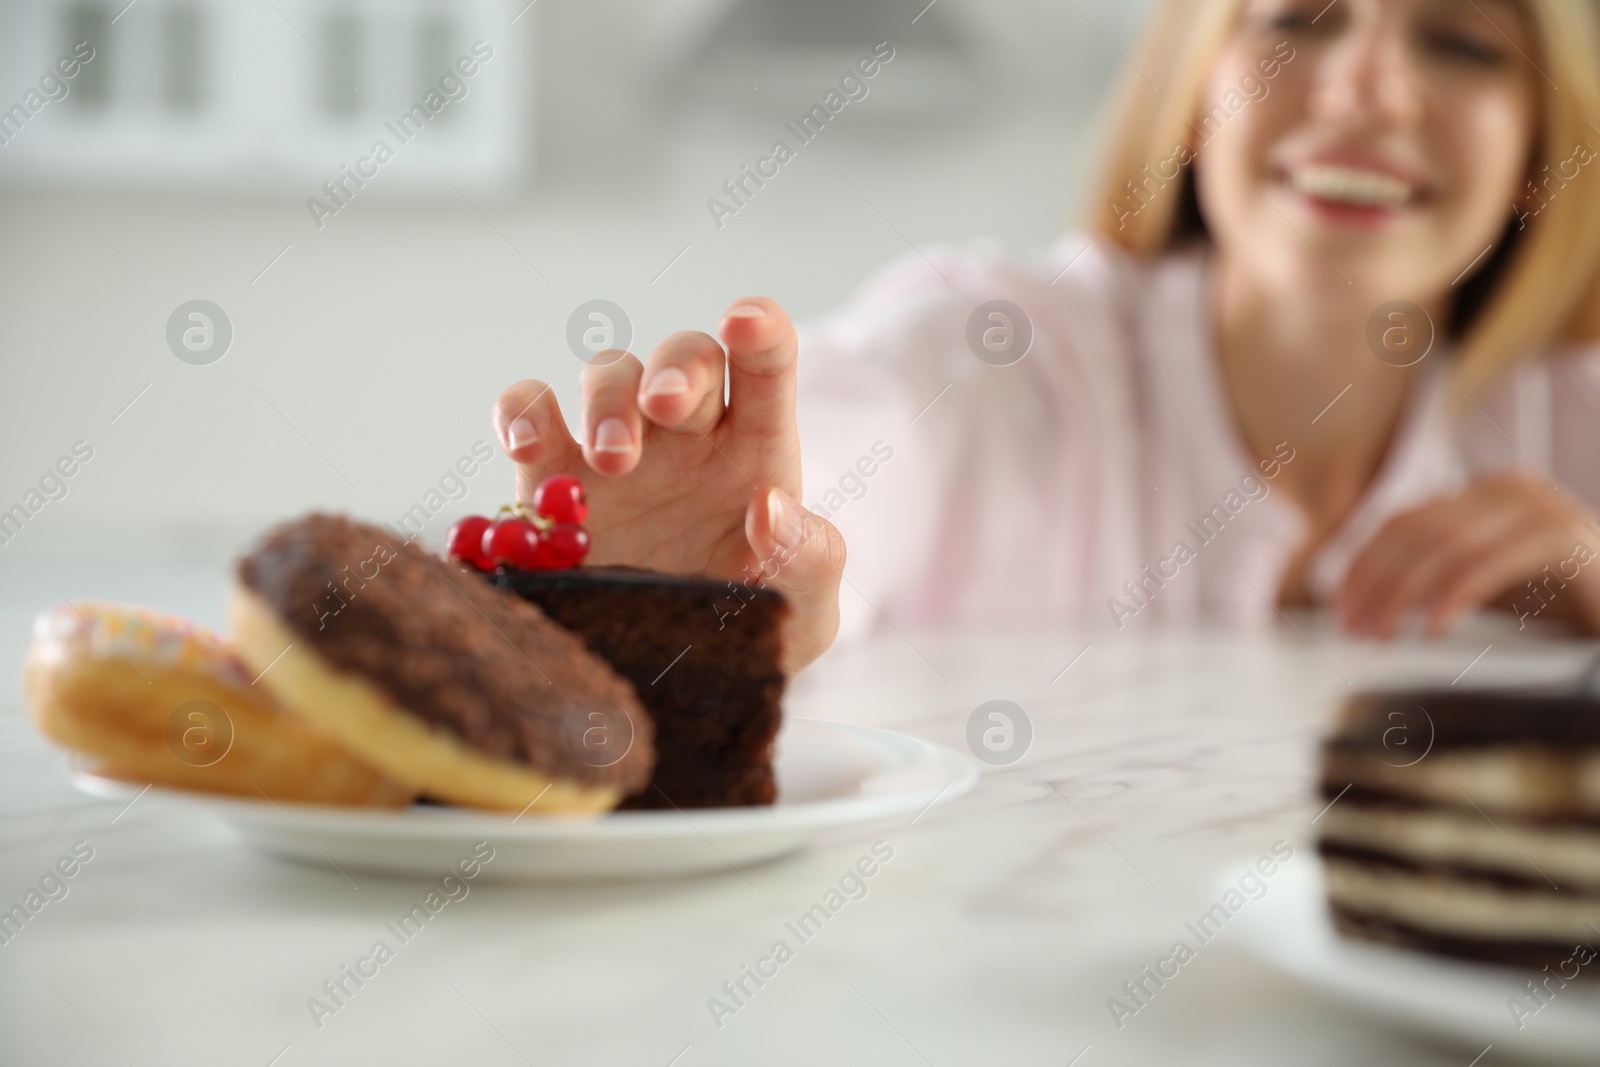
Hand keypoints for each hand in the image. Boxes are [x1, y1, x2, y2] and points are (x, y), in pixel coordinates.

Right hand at [492, 298, 846, 674]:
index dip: (760, 329)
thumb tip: (772, 507)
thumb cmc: (752, 633)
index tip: (746, 323)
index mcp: (755, 449)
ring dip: (608, 401)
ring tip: (613, 462)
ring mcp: (617, 449)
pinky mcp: (552, 479)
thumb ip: (809, 561)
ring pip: (609, 373)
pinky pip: (529, 410)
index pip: (767, 363)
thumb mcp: (804, 614)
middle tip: (667, 406)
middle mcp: (687, 435)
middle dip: (675, 368)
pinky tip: (526, 446)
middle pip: (684, 355)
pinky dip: (521, 411)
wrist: (672, 681)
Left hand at [1337, 474, 1599, 637]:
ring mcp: (1538, 508)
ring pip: (1446, 547)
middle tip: (1354, 628)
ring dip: (1404, 596)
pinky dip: (1453, 597)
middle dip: (1376, 584)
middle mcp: (1506, 488)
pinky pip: (1491, 565)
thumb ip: (1433, 575)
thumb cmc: (1558, 594)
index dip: (1362, 565)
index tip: (1340, 609)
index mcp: (1481, 492)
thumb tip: (1362, 603)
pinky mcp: (1562, 538)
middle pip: (1416, 533)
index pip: (1400, 522)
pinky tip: (1432, 629)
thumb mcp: (1484, 578)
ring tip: (1383, 634)